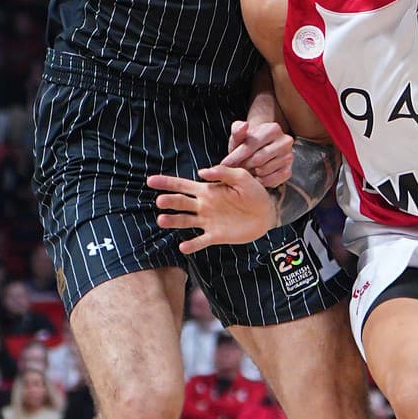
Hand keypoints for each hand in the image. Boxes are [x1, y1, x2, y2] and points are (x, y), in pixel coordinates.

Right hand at [149, 165, 274, 251]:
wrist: (267, 214)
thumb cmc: (254, 193)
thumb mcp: (242, 177)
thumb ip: (223, 173)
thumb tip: (202, 172)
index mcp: (207, 190)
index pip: (182, 185)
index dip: (166, 183)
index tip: (150, 181)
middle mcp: (203, 206)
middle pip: (180, 203)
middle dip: (169, 201)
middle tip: (161, 201)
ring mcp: (208, 222)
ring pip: (185, 221)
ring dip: (173, 221)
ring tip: (162, 220)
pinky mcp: (216, 236)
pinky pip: (201, 241)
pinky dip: (192, 245)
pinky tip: (183, 246)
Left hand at [223, 118, 295, 189]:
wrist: (263, 148)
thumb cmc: (249, 142)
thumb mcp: (240, 135)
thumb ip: (238, 130)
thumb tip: (244, 125)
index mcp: (273, 129)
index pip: (251, 146)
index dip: (235, 157)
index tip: (225, 165)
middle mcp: (285, 141)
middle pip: (258, 159)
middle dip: (243, 166)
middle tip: (234, 169)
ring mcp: (289, 156)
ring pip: (264, 170)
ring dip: (252, 174)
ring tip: (246, 171)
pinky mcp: (289, 170)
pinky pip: (272, 180)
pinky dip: (261, 181)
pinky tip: (255, 177)